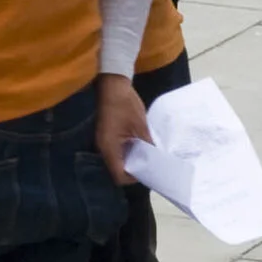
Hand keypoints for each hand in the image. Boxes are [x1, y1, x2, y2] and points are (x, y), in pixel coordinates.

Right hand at [95, 71, 150, 188]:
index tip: (148, 171)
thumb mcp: (140, 126)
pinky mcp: (107, 135)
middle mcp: (104, 148)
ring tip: (148, 155)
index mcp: (109, 147)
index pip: (119, 175)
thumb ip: (147, 144)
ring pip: (118, 160)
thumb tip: (157, 159)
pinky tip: (140, 145)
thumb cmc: (125, 104)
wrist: (113, 84)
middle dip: (134, 170)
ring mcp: (104, 141)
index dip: (133, 178)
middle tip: (151, 165)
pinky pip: (117, 150)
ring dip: (132, 160)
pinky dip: (129, 151)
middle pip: (117, 169)